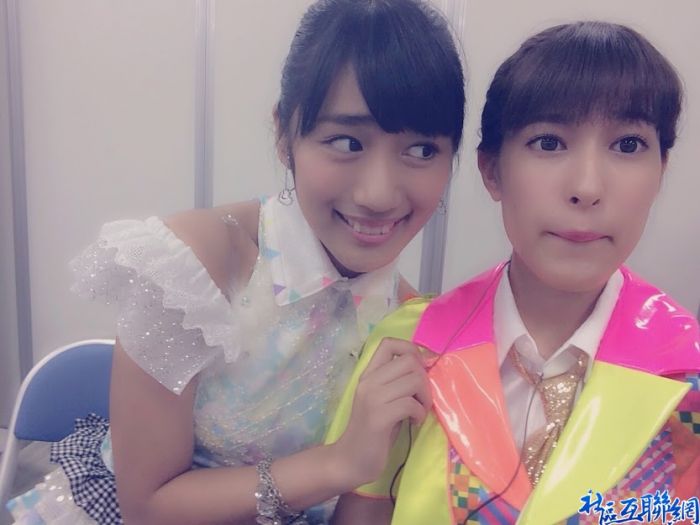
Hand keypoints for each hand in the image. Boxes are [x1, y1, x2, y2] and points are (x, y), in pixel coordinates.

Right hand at [332, 338, 431, 487]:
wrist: (350, 460)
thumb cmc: (372, 431)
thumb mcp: (383, 400)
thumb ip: (397, 383)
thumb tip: (425, 369)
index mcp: (368, 374)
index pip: (389, 343)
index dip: (411, 350)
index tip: (419, 371)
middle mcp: (369, 381)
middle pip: (409, 360)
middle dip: (424, 379)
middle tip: (421, 399)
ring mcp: (372, 398)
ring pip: (414, 380)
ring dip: (425, 397)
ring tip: (418, 411)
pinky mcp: (379, 417)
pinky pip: (410, 404)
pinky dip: (419, 413)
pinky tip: (414, 422)